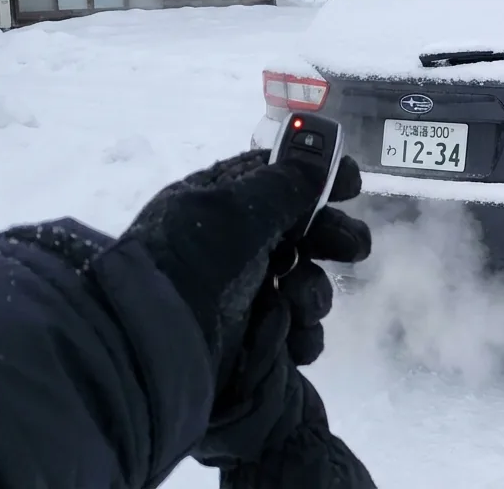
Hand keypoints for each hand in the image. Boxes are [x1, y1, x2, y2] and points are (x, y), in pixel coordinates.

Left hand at [119, 149, 369, 386]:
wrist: (148, 342)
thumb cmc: (190, 262)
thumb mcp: (233, 209)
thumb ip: (283, 184)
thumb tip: (321, 161)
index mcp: (225, 205)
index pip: (282, 181)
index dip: (321, 180)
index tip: (355, 185)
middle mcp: (240, 246)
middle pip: (308, 234)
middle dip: (334, 239)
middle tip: (352, 249)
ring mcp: (248, 293)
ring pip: (308, 283)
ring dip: (313, 292)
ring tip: (295, 304)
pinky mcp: (253, 338)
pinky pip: (299, 331)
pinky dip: (304, 334)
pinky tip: (294, 337)